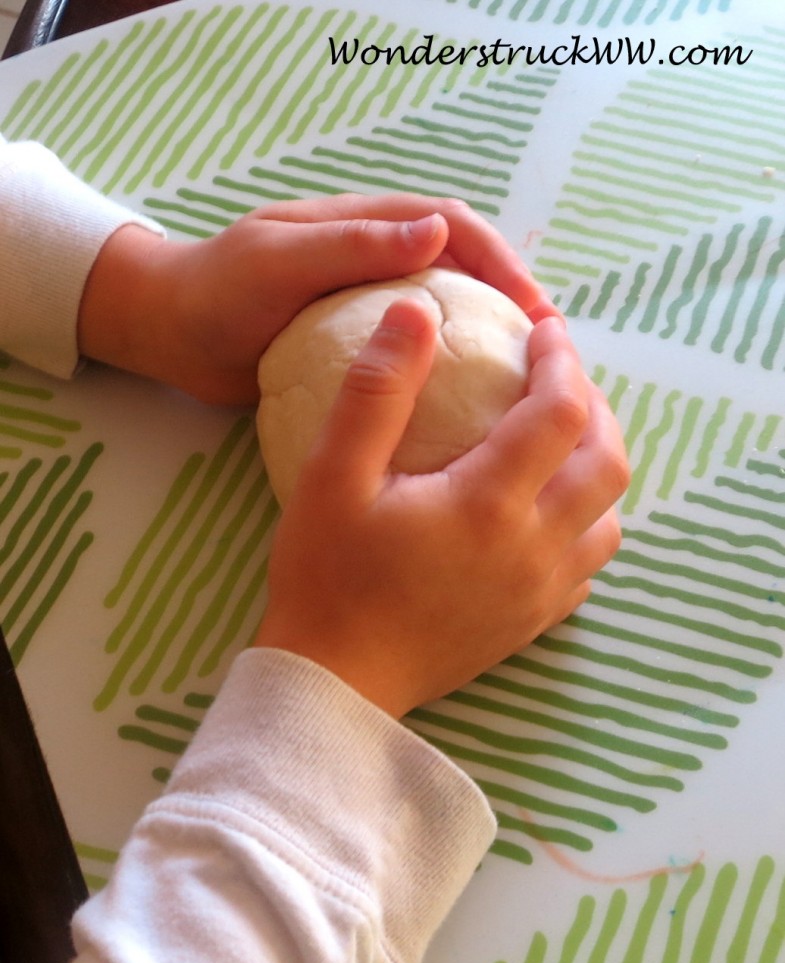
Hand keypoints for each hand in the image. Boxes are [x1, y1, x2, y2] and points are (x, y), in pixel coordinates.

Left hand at [78, 193, 558, 404]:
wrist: (169, 333)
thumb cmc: (216, 290)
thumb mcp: (277, 260)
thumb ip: (351, 246)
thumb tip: (440, 234)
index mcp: (368, 226)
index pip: (456, 230)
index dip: (505, 265)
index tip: (538, 317)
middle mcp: (380, 261)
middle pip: (467, 274)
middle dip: (512, 308)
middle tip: (549, 364)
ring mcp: (371, 308)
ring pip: (448, 320)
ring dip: (488, 346)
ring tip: (522, 394)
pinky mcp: (358, 351)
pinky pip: (415, 361)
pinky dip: (447, 381)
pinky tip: (466, 418)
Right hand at [255, 302, 628, 717]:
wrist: (335, 683)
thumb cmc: (326, 578)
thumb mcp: (332, 477)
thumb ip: (376, 391)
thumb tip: (414, 311)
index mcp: (489, 503)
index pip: (561, 410)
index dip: (562, 358)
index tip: (544, 329)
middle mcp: (534, 547)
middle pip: (607, 461)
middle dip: (596, 406)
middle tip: (559, 377)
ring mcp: (541, 592)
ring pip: (610, 517)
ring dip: (598, 467)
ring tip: (562, 441)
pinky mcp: (533, 623)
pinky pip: (588, 566)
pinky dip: (587, 524)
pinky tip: (549, 513)